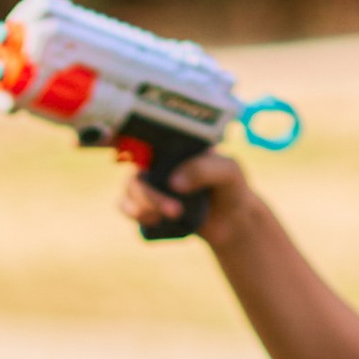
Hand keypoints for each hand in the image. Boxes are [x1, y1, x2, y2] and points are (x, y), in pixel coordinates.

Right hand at [116, 147, 252, 244]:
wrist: (231, 221)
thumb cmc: (231, 187)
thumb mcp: (227, 171)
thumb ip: (204, 170)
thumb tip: (173, 182)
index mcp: (176, 144)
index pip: (147, 137)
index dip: (131, 141)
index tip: (141, 162)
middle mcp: (160, 160)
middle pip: (138, 169)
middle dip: (148, 194)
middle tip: (174, 210)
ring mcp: (152, 183)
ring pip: (130, 189)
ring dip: (141, 206)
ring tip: (164, 218)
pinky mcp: (149, 205)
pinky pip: (127, 206)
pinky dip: (133, 213)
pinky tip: (152, 221)